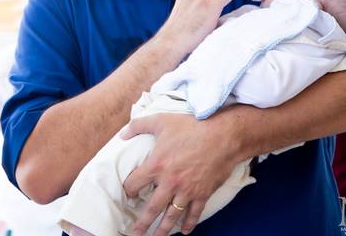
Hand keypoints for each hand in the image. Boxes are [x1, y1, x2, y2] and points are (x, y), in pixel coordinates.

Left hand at [119, 113, 240, 235]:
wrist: (222, 136)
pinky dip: (190, 224)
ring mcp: (187, 191)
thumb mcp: (160, 121)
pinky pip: (194, 213)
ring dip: (163, 229)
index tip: (127, 194)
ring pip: (172, 215)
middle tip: (135, 233)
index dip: (129, 189)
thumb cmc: (191, 127)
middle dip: (142, 222)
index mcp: (156, 165)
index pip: (135, 183)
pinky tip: (185, 231)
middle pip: (152, 208)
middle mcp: (169, 182)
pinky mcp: (202, 194)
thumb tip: (122, 134)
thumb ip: (138, 126)